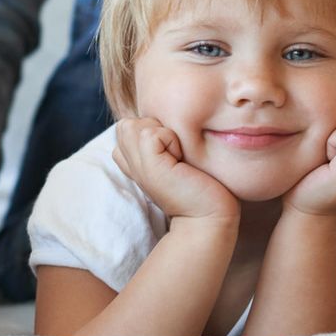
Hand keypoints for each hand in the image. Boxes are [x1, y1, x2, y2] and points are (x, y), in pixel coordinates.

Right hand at [112, 117, 238, 223]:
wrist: (209, 215)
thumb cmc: (200, 185)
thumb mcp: (175, 158)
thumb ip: (160, 140)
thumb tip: (161, 120)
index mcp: (132, 160)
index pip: (127, 126)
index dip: (153, 131)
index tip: (172, 154)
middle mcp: (129, 163)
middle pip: (128, 123)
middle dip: (154, 128)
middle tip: (175, 154)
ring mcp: (136, 165)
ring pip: (136, 125)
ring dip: (163, 133)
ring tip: (178, 157)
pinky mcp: (148, 166)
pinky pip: (151, 134)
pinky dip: (171, 140)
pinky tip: (181, 161)